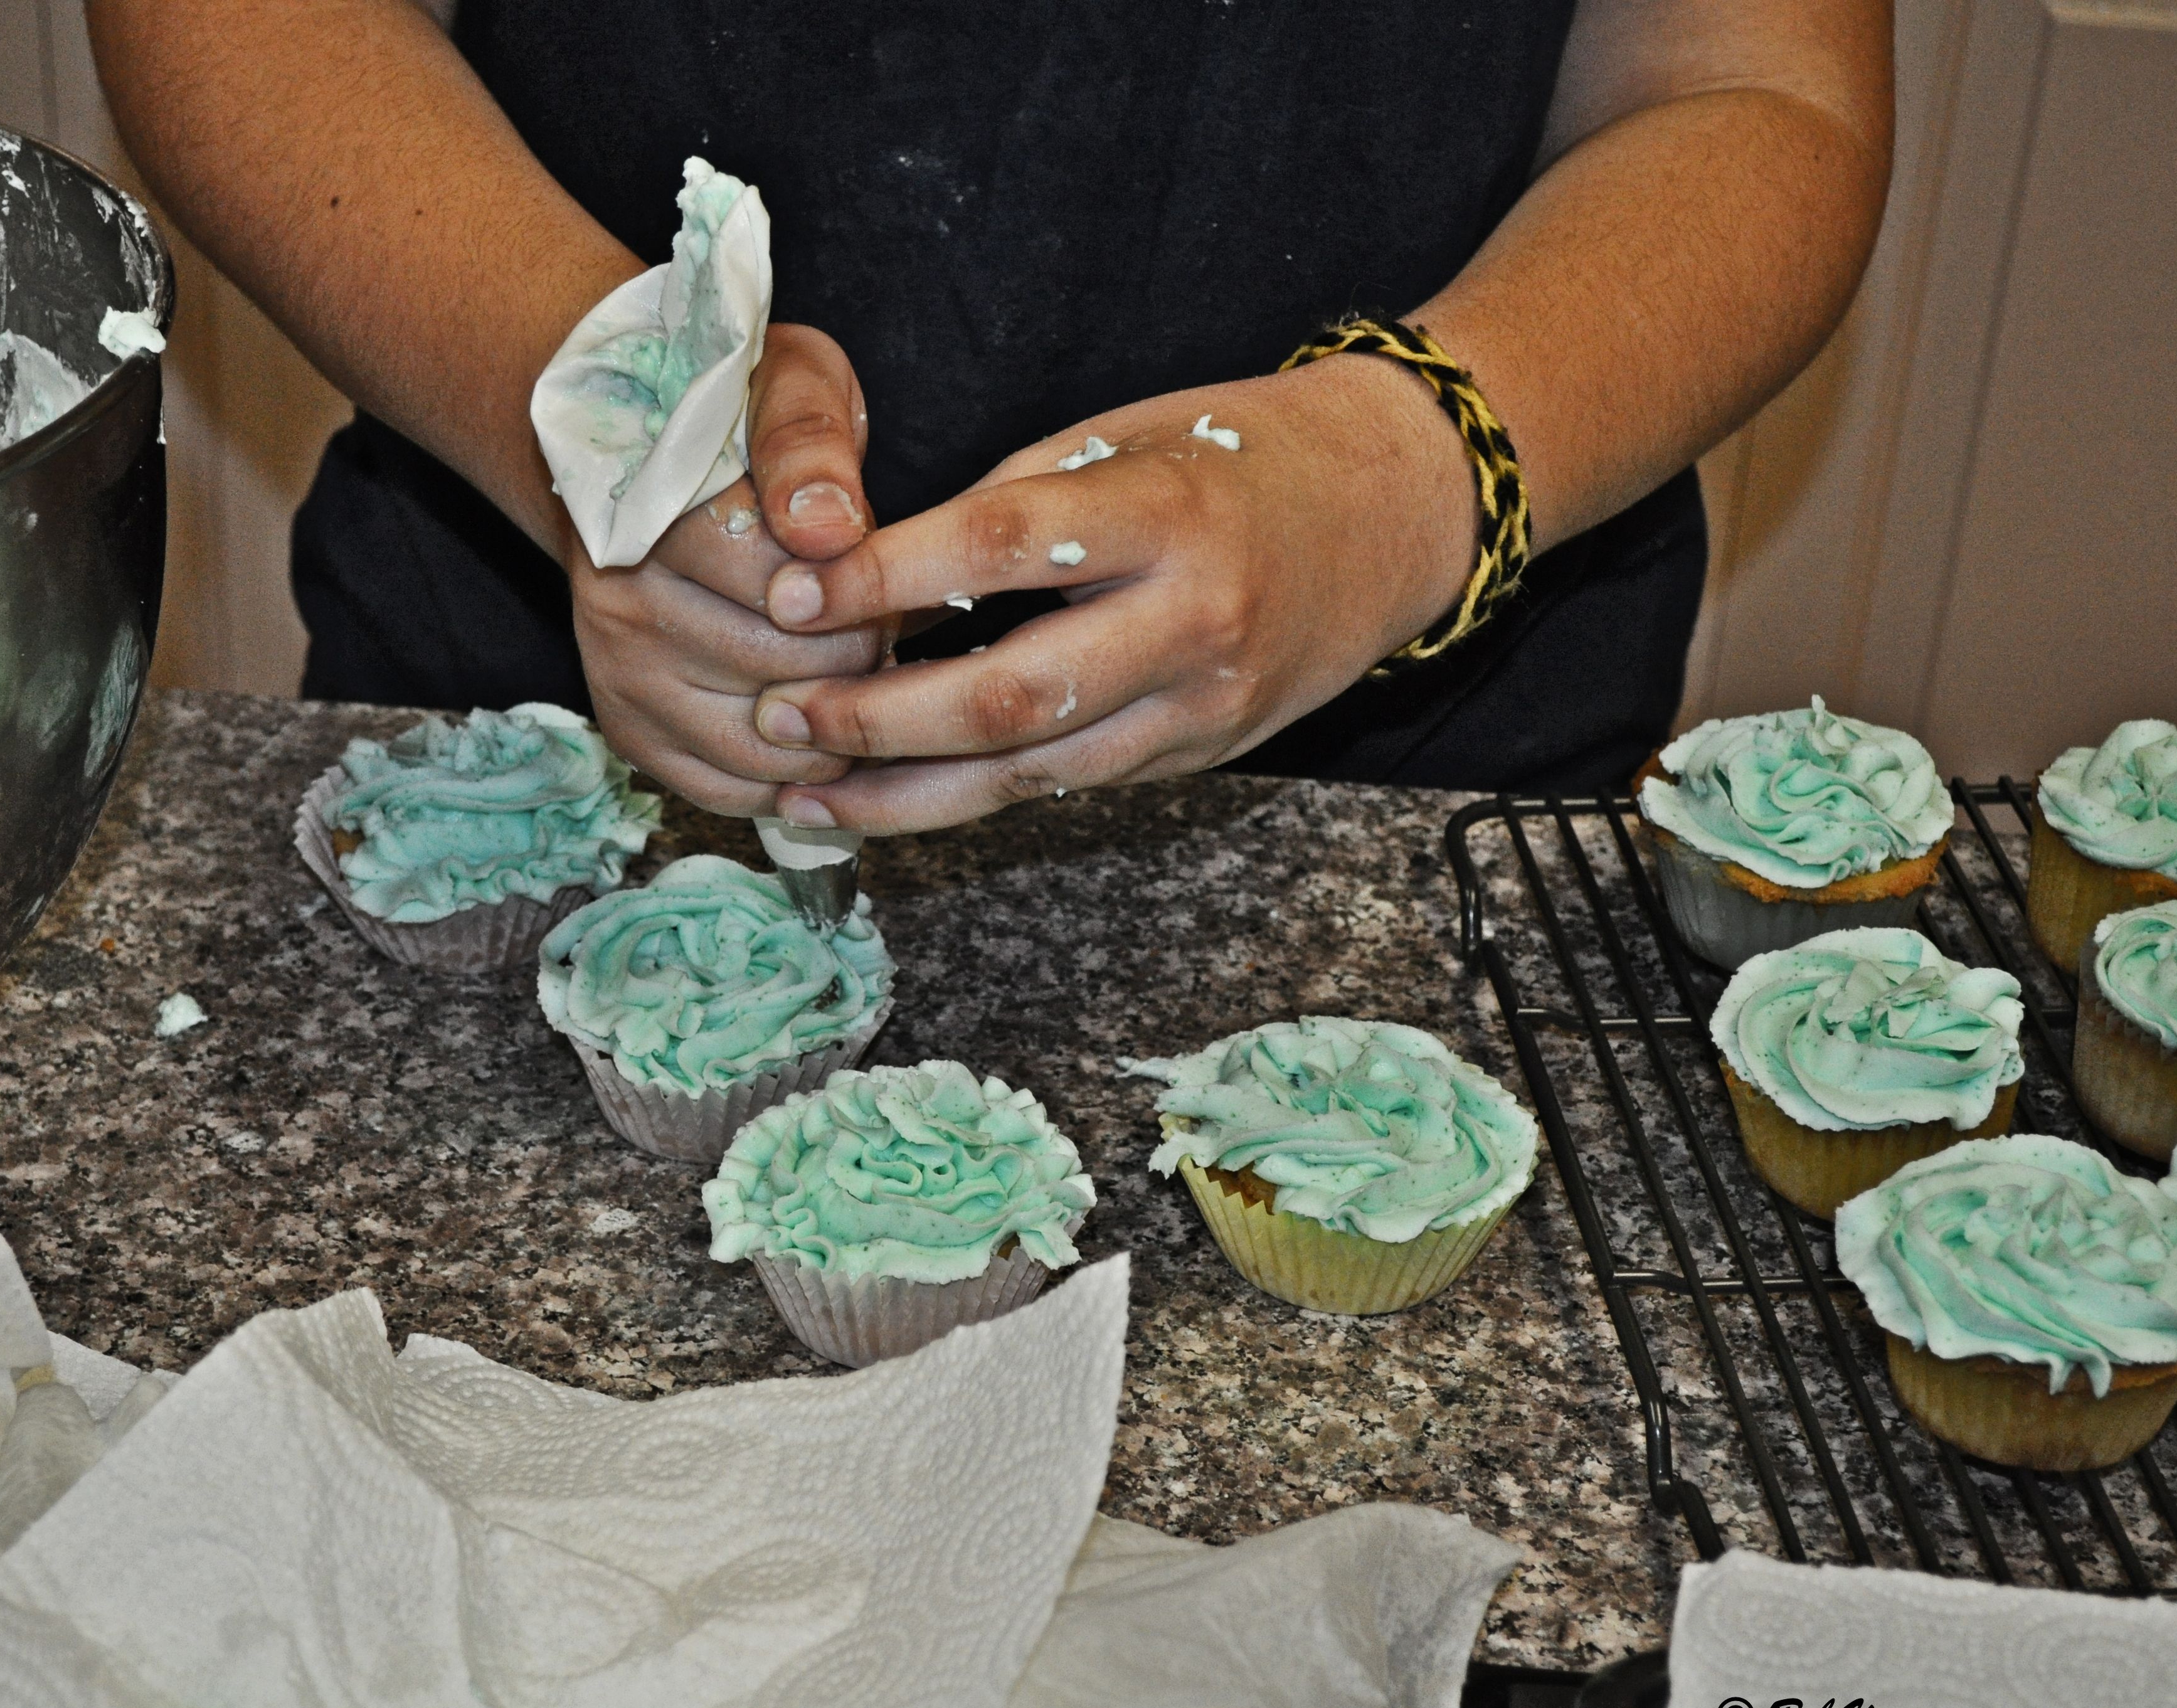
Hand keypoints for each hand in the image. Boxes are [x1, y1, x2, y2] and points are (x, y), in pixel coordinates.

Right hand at [568, 323, 886, 815]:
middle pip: (783, 667)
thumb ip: (809, 443)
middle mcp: (620, 600)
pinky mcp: (629, 730)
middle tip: (875, 619)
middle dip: (858, 652)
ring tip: (851, 667)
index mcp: (654, 513)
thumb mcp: (791, 384)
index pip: (782, 584)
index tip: (870, 561)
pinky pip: (730, 789)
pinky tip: (817, 726)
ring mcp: (620, 673)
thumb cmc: (743, 420)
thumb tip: (826, 530)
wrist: (645, 456)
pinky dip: (792, 774)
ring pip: (763, 745)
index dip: (856, 587)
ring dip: (834, 721)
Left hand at [746, 352, 1478, 833]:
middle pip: (1009, 698)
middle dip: (877, 720)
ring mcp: (1200, 710)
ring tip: (800, 787)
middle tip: (778, 716)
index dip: (885, 576)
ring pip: (1029, 775)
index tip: (792, 590)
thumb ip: (1009, 506)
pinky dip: (969, 799)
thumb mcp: (1129, 438)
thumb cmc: (1244, 454)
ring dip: (903, 793)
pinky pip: (1064, 787)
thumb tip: (870, 571)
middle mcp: (1190, 627)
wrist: (1398, 514)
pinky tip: (887, 800)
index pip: (1001, 549)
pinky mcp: (1196, 760)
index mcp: (1169, 517)